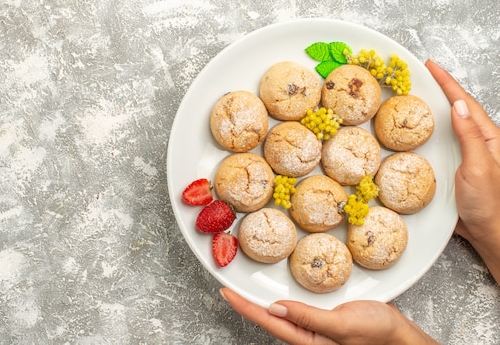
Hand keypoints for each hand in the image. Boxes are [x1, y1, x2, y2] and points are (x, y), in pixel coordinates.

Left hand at [220, 288, 437, 343]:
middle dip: (247, 303)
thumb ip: (309, 318)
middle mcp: (306, 332)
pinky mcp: (322, 314)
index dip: (244, 306)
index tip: (225, 292)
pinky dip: (281, 294)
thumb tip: (276, 308)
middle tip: (227, 286)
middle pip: (268, 316)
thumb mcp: (343, 325)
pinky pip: (295, 305)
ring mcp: (313, 324)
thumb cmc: (378, 334)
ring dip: (261, 298)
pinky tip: (277, 288)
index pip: (267, 320)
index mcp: (307, 339)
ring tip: (243, 285)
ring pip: (280, 310)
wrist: (400, 335)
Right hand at [425, 59, 499, 282]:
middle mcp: (479, 143)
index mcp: (489, 138)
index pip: (465, 103)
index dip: (448, 83)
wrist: (491, 234)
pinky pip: (441, 143)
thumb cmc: (490, 205)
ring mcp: (467, 155)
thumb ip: (470, 136)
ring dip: (432, 109)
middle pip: (457, 109)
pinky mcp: (456, 168)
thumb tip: (458, 106)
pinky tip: (417, 132)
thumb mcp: (480, 167)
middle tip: (420, 75)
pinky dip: (428, 132)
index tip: (431, 66)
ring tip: (415, 96)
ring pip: (447, 125)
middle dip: (440, 89)